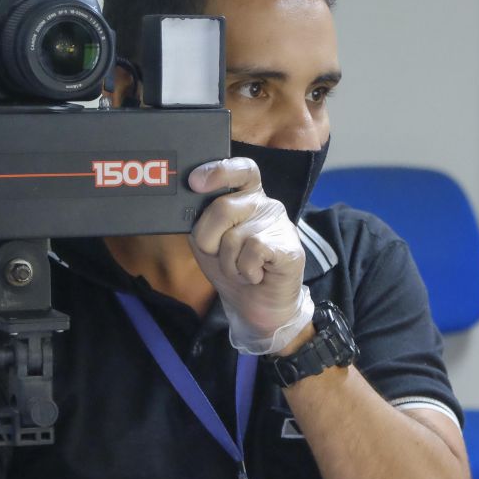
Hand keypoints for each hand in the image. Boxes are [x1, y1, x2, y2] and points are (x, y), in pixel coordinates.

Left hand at [187, 157, 314, 354]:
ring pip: (234, 237)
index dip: (219, 171)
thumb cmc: (234, 270)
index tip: (195, 182)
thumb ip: (200, 219)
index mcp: (246, 198)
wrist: (257, 308)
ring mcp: (280, 224)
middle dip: (209, 240)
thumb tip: (189, 202)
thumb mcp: (207, 242)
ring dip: (229, 263)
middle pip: (223, 207)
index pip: (240, 170)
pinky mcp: (290, 247)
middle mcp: (265, 204)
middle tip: (219, 256)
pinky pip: (251, 252)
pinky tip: (257, 274)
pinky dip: (246, 271)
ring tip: (242, 269)